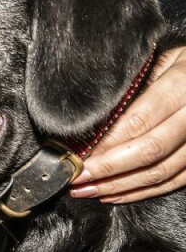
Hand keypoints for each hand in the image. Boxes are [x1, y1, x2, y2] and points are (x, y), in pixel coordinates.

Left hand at [70, 45, 185, 202]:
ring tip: (86, 190)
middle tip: (75, 176)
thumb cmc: (181, 61)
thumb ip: (131, 84)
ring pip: (161, 171)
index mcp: (183, 83)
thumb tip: (89, 116)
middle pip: (150, 150)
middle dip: (107, 168)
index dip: (106, 142)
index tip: (77, 154)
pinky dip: (142, 191)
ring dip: (119, 186)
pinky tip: (114, 194)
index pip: (139, 120)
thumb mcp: (159, 57)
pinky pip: (174, 181)